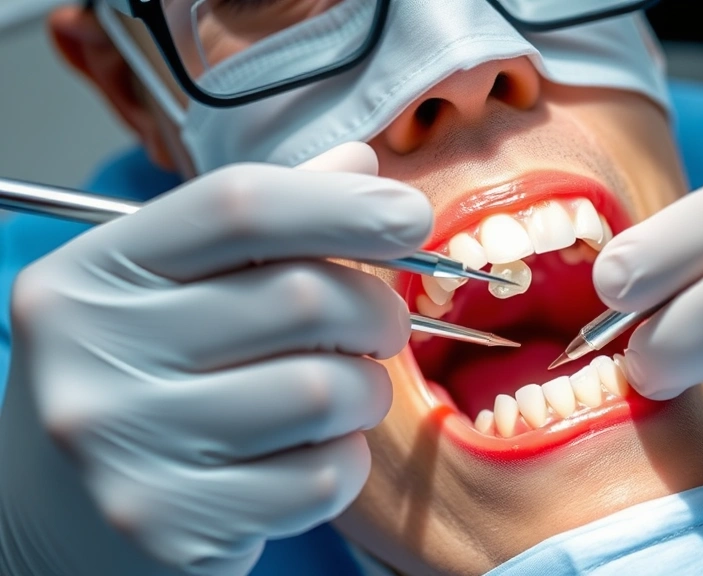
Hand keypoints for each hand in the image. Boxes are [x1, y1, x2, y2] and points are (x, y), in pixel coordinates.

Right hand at [0, 143, 431, 574]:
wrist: (57, 514)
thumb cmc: (137, 383)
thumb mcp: (170, 288)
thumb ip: (261, 224)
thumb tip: (360, 166)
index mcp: (94, 275)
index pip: (238, 206)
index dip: (344, 204)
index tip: (410, 216)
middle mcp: (94, 356)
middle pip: (302, 298)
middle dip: (376, 311)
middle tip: (378, 326)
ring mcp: (128, 449)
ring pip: (325, 392)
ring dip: (367, 392)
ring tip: (345, 394)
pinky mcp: (171, 527)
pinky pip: (321, 478)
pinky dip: (344, 460)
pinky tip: (309, 454)